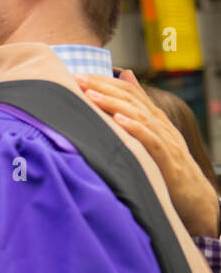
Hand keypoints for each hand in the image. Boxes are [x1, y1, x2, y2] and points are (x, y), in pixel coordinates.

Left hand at [78, 70, 220, 238]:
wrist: (195, 197)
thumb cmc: (167, 166)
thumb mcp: (152, 135)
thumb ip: (138, 108)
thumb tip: (126, 75)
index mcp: (155, 119)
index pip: (130, 92)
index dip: (105, 82)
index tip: (79, 76)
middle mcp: (161, 126)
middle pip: (132, 99)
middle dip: (104, 87)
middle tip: (78, 79)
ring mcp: (167, 141)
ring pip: (140, 116)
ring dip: (113, 104)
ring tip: (91, 95)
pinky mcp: (169, 160)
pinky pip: (152, 141)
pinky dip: (136, 129)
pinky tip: (118, 121)